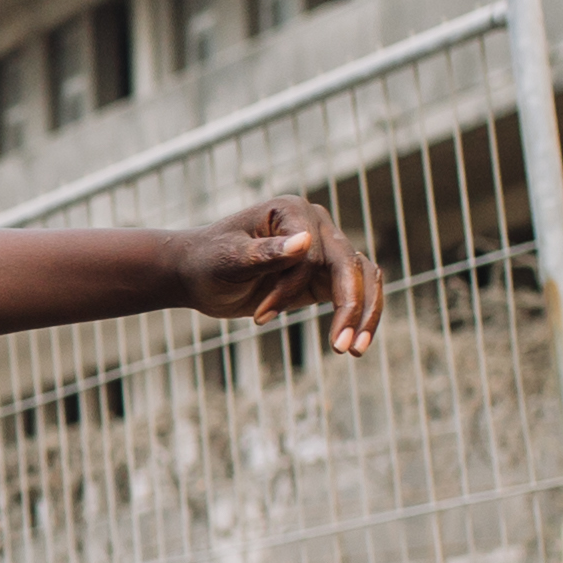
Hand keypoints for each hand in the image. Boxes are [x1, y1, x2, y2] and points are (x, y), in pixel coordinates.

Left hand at [183, 196, 381, 355]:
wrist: (198, 274)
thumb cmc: (208, 261)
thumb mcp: (229, 259)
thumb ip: (265, 253)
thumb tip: (305, 242)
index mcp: (291, 212)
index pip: (310, 252)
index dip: (291, 287)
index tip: (260, 316)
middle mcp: (315, 225)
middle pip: (349, 264)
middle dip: (348, 306)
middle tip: (341, 347)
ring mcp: (323, 250)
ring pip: (363, 277)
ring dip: (364, 314)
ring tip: (355, 350)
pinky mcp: (323, 276)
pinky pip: (355, 291)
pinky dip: (359, 315)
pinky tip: (353, 344)